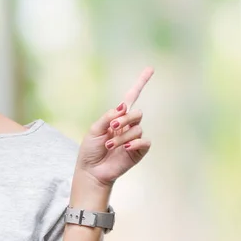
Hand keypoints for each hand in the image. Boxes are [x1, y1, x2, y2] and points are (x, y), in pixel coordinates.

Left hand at [76, 67, 153, 187]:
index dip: (140, 83)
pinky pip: (145, 142)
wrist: (91, 171)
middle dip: (125, 119)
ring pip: (137, 129)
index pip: (131, 97)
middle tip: (112, 127)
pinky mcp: (138, 151)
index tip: (150, 69)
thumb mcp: (94, 129)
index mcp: (117, 117)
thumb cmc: (90, 150)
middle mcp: (127, 126)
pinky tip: (124, 148)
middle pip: (137, 113)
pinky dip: (135, 144)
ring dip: (122, 137)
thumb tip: (123, 106)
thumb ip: (108, 117)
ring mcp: (134, 139)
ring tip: (108, 146)